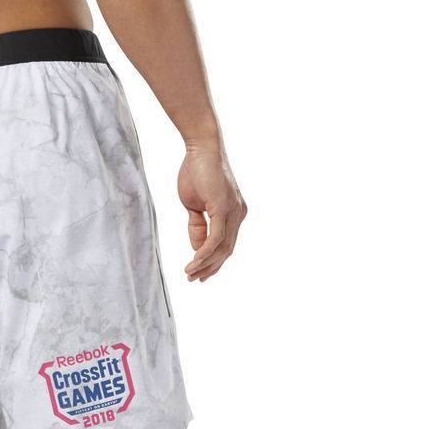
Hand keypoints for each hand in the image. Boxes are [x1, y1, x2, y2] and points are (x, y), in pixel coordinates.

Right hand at [178, 139, 246, 281]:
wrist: (201, 148)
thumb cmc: (196, 172)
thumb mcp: (193, 205)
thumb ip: (197, 227)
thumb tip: (197, 248)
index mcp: (233, 214)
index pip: (226, 245)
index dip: (213, 261)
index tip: (199, 273)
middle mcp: (238, 214)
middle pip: (227, 250)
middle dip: (210, 268)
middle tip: (194, 280)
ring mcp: (234, 211)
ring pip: (223, 247)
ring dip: (206, 263)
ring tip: (191, 274)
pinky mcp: (224, 207)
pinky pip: (217, 236)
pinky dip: (206, 251)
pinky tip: (196, 261)